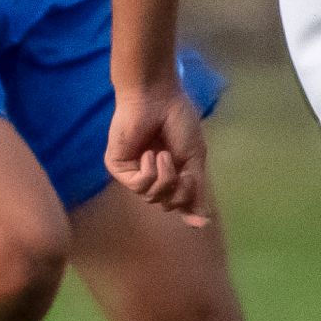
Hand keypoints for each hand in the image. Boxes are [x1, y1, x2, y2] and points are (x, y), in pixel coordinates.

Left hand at [106, 78, 210, 223]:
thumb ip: (196, 190)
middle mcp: (152, 174)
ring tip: (164, 154)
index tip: (200, 222)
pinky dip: (148, 171)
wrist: (157, 98)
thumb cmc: (177, 121)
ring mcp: (134, 171)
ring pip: (152, 197)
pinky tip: (149, 154)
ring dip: (164, 177)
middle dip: (180, 189)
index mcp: (171, 171)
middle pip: (168, 203)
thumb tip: (203, 223)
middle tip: (184, 170)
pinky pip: (137, 186)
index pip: (179, 200)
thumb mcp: (194, 158)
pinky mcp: (118, 167)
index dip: (188, 208)